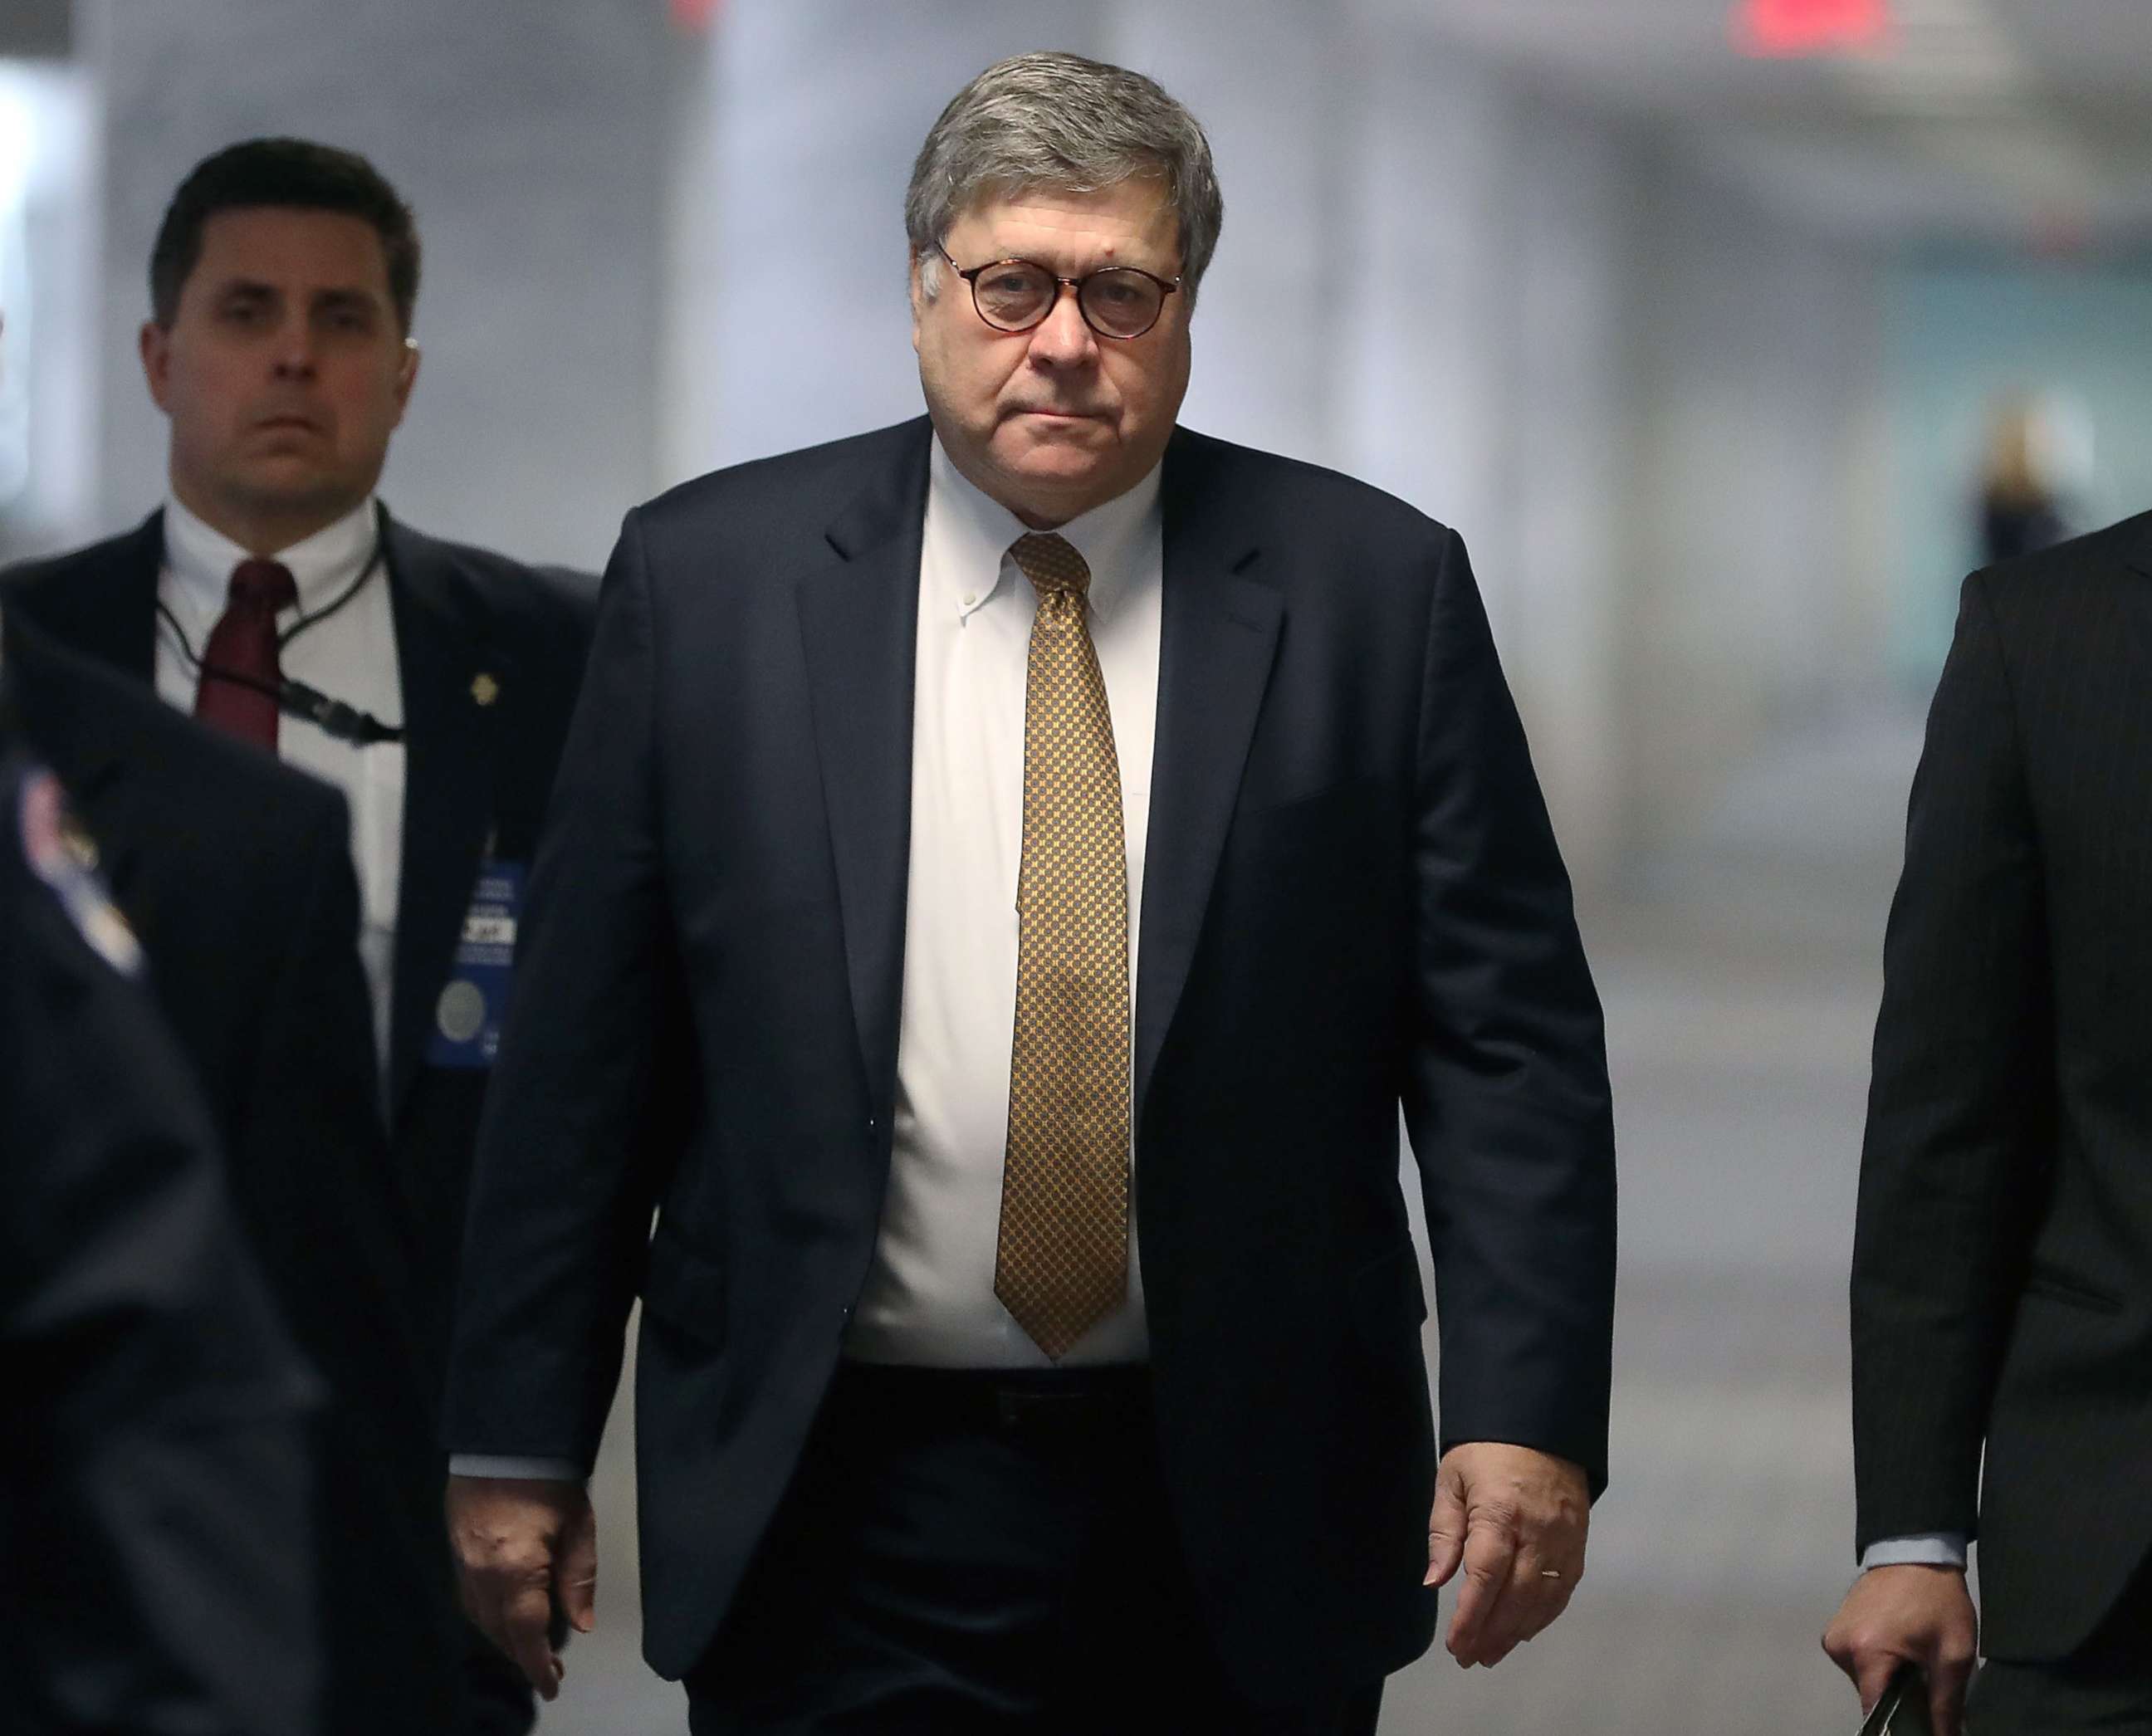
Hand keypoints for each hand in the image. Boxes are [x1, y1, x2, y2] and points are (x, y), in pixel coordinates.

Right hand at [446, 1475, 596, 1700]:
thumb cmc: (551, 1479)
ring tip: (529, 1644)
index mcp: (514, 1572)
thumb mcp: (577, 1526)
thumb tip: (581, 1624)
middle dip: (522, 1653)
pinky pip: (468, 1596)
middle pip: (499, 1631)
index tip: (551, 1687)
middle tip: (548, 1669)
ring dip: (503, 1636)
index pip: (526, 1634)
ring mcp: (462, 1561)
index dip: (538, 1666)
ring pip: (480, 1617)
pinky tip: (503, 1613)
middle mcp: (480, 1575)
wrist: (506, 1437)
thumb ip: (578, 1579)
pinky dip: (487, 1614)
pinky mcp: (455, 1547)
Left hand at [1424, 1441, 1589, 1666]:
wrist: (1539, 1423)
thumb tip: (1435, 1581)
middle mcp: (1536, 1531)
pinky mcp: (1578, 1542)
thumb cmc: (1485, 1451)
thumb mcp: (1451, 1480)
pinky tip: (1523, 1630)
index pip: (1485, 1577)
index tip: (1456, 1645)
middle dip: (1491, 1634)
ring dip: (1516, 1633)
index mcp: (1499, 1513)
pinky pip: (1563, 1590)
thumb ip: (1444, 1532)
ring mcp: (1563, 1539)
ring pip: (1542, 1601)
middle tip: (1469, 1658)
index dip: (1471, 1617)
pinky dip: (1543, 1615)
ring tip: (1491, 1653)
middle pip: (1516, 1598)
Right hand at [1823, 1564, 1976, 1735]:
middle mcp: (1839, 1646)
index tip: (1919, 1721)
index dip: (1899, 1725)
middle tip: (1924, 1683)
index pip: (1873, 1711)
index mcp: (1866, 1653)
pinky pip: (1856, 1661)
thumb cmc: (1937, 1601)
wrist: (1914, 1551)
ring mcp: (1833, 1635)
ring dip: (1886, 1679)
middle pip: (1869, 1695)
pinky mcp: (1834, 1626)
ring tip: (1911, 1661)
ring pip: (1862, 1679)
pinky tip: (1896, 1647)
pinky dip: (1876, 1663)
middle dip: (1897, 1697)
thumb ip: (1947, 1703)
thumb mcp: (1953, 1654)